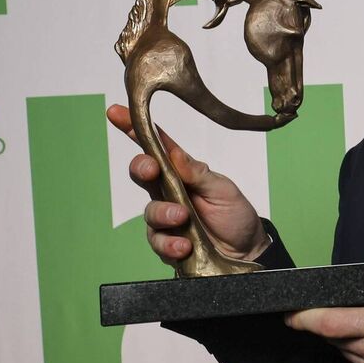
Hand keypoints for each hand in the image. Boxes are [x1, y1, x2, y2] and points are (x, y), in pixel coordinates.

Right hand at [106, 103, 268, 264]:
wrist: (246, 249)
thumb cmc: (234, 213)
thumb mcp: (222, 189)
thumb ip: (198, 173)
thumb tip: (174, 154)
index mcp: (181, 172)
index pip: (156, 147)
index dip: (135, 129)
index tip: (117, 112)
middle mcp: (168, 191)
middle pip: (142, 174)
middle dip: (142, 168)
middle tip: (151, 170)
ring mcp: (166, 217)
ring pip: (149, 211)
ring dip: (163, 213)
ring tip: (182, 218)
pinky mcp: (168, 242)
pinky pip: (158, 241)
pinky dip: (169, 244)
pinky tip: (183, 245)